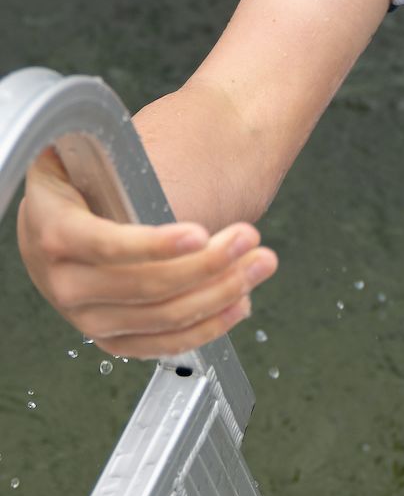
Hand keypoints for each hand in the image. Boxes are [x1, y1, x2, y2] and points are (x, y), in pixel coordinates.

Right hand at [17, 147, 277, 356]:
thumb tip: (150, 151)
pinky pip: (162, 344)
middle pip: (144, 286)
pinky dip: (205, 327)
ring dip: (218, 293)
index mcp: (52, 228)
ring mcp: (84, 316)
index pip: (104, 245)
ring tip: (259, 264)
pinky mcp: (111, 337)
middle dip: (207, 264)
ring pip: (161, 318)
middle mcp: (62, 281)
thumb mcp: (87, 156)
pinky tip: (239, 303)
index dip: (153, 245)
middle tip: (249, 237)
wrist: (59, 217)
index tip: (200, 234)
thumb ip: (114, 157)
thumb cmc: (85, 179)